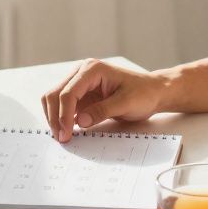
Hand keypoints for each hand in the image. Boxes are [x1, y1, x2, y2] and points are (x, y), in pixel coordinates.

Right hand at [41, 59, 170, 142]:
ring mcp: (79, 83)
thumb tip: (81, 121)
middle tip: (62, 138)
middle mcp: (81, 73)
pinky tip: (66, 131)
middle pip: (55, 94)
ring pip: (54, 99)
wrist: (153, 93)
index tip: (67, 133)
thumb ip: (102, 111)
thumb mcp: (126, 103)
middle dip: (55, 117)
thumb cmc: (143, 94)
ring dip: (54, 118)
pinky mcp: (81, 95)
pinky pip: (63, 106)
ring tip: (62, 136)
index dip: (64, 114)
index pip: (68, 92)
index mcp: (92, 70)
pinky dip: (60, 118)